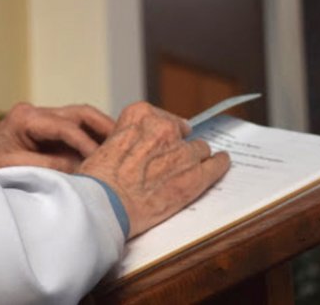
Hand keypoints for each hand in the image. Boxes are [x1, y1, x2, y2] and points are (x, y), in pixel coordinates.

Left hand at [0, 102, 114, 172]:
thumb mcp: (13, 168)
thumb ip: (47, 166)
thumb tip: (80, 168)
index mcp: (26, 118)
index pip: (67, 127)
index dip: (87, 144)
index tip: (102, 160)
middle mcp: (35, 113)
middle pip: (79, 113)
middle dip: (103, 126)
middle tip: (125, 142)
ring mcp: (41, 120)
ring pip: (79, 118)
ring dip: (99, 132)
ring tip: (120, 146)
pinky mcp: (44, 130)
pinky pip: (73, 130)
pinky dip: (89, 138)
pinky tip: (103, 152)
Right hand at [78, 101, 229, 238]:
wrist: (104, 204)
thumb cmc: (99, 179)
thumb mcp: (105, 144)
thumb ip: (127, 138)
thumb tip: (136, 148)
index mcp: (139, 115)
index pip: (162, 117)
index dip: (162, 132)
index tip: (162, 140)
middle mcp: (163, 128)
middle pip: (182, 132)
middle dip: (177, 145)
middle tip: (169, 160)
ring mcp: (182, 152)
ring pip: (199, 148)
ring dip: (194, 157)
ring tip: (189, 168)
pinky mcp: (195, 176)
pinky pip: (216, 165)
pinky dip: (219, 164)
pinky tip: (221, 163)